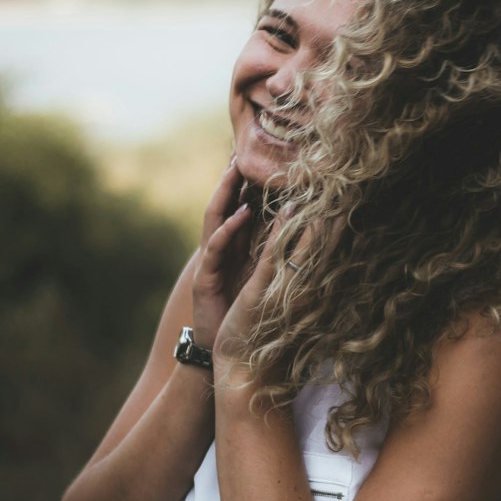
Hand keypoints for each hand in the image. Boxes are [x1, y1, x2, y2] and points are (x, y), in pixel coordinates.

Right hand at [191, 159, 253, 351]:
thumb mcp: (261, 277)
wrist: (225, 353)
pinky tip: (239, 214)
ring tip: (235, 169)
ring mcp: (211, 263)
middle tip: (242, 148)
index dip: (249, 183)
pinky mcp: (204, 280)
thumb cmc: (244, 314)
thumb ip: (271, 251)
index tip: (262, 155)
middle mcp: (222, 251)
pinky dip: (227, 230)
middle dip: (232, 179)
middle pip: (225, 206)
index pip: (242, 207)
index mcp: (237, 248)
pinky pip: (215, 249)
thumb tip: (296, 227)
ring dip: (225, 194)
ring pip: (216, 220)